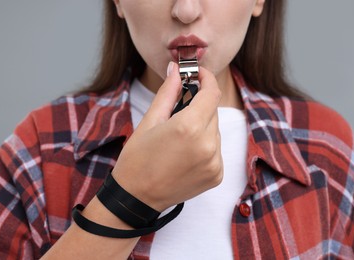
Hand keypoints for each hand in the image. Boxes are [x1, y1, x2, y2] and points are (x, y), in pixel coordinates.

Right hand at [112, 62, 222, 211]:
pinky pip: (216, 149)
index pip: (211, 93)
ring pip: (215, 131)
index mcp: (189, 127)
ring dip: (202, 126)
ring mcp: (214, 162)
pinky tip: (186, 152)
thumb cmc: (137, 158)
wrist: (136, 197)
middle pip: (213, 111)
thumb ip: (168, 93)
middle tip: (179, 110)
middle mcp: (207, 145)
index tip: (199, 74)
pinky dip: (205, 145)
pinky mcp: (217, 175)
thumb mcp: (149, 121)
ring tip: (179, 138)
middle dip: (199, 105)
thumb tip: (176, 70)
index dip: (206, 79)